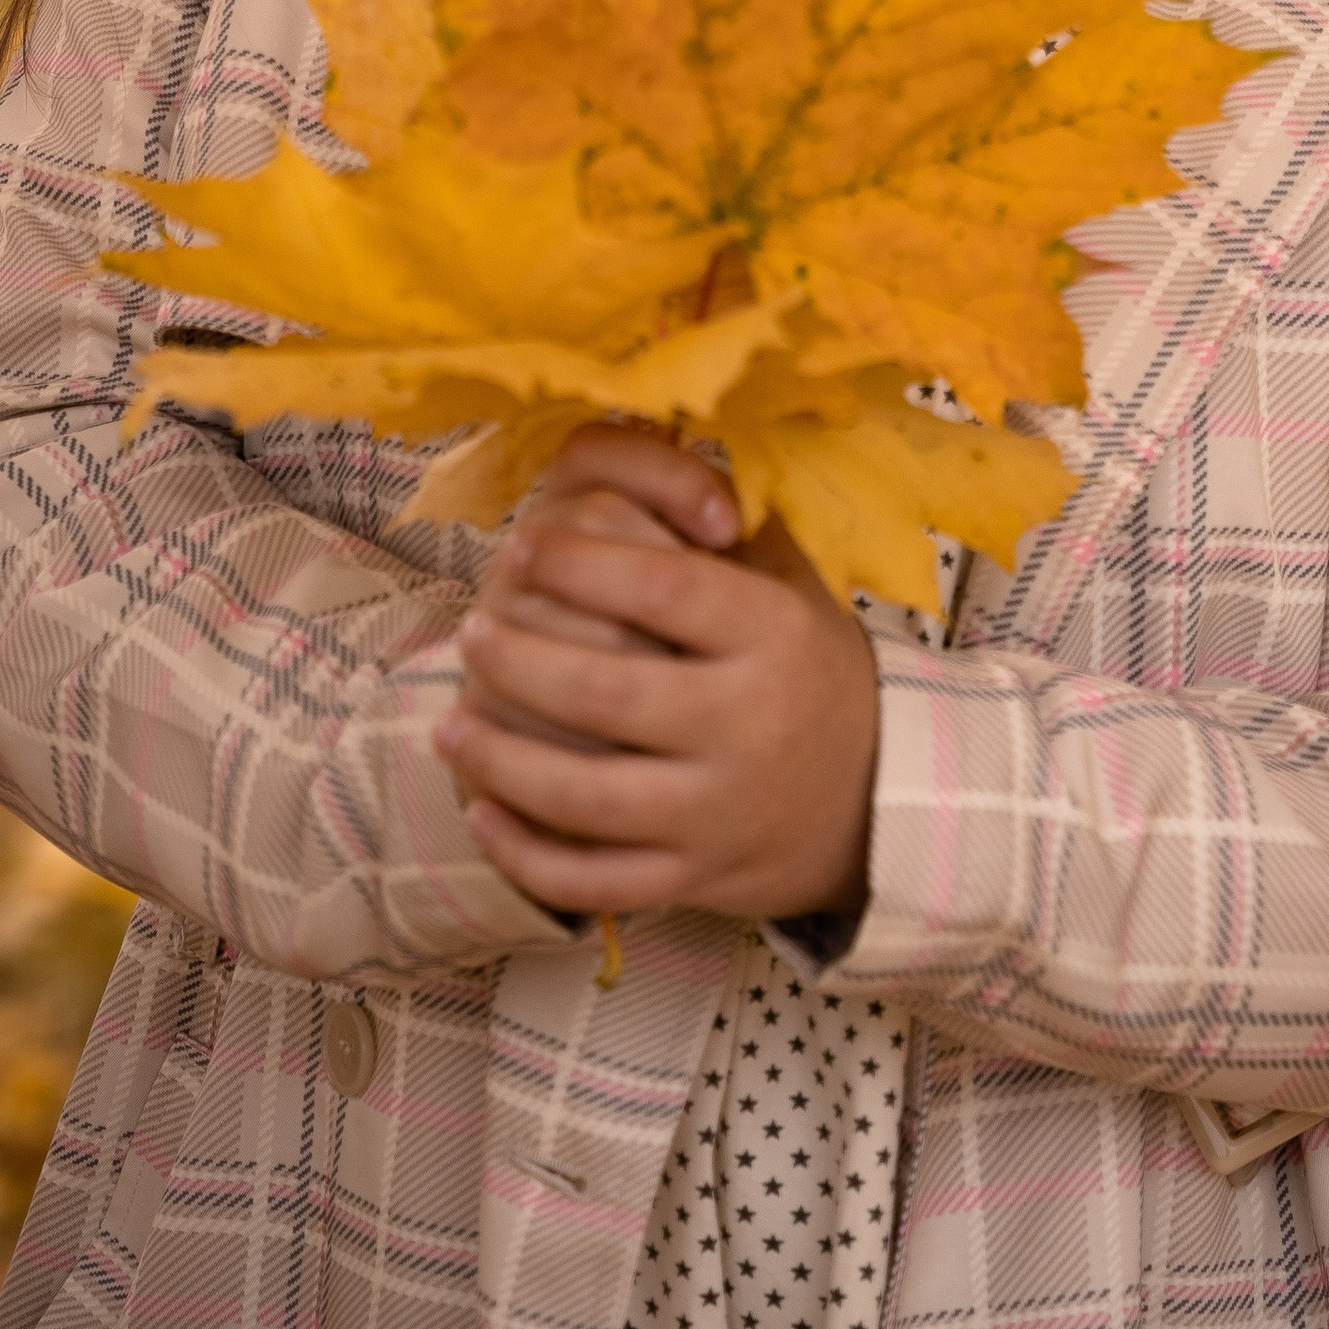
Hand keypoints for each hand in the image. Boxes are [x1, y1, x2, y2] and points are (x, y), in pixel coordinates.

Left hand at [434, 424, 881, 925]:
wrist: (877, 798)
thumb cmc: (810, 668)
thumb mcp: (792, 586)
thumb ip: (726, 529)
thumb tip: (643, 449)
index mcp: (773, 638)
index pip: (663, 589)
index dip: (580, 562)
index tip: (523, 543)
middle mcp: (746, 725)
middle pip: (606, 693)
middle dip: (519, 659)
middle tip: (473, 628)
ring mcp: (715, 813)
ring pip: (586, 797)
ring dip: (501, 759)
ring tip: (450, 722)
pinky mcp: (691, 878)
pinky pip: (594, 879)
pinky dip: (527, 854)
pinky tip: (482, 810)